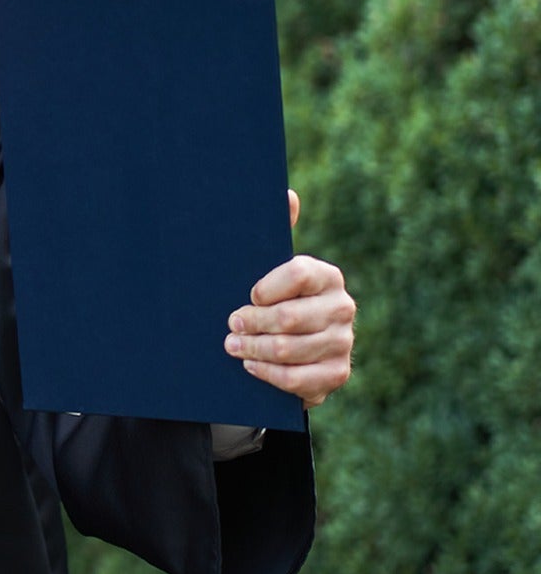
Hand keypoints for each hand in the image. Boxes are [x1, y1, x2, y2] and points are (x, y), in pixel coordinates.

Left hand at [224, 190, 354, 407]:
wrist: (292, 349)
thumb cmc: (274, 300)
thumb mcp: (270, 268)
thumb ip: (277, 232)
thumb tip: (287, 194)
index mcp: (327, 276)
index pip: (297, 273)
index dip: (266, 287)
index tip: (247, 295)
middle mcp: (342, 307)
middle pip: (289, 317)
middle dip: (251, 323)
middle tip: (230, 325)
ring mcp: (343, 343)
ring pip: (289, 349)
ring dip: (253, 349)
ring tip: (232, 346)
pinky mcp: (336, 374)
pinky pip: (297, 379)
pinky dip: (268, 374)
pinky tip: (251, 366)